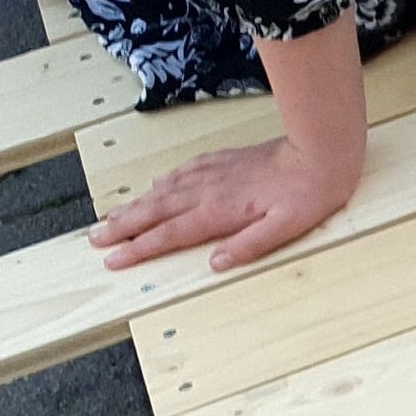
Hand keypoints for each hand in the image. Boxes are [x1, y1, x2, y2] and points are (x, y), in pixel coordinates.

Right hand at [91, 134, 354, 273]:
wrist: (321, 151)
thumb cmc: (309, 193)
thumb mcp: (286, 228)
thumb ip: (249, 246)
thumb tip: (215, 264)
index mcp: (220, 210)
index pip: (170, 234)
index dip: (139, 248)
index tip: (113, 259)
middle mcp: (208, 190)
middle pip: (156, 211)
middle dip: (123, 227)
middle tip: (94, 239)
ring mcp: (214, 172)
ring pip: (164, 190)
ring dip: (136, 205)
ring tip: (111, 217)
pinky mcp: (224, 160)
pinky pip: (183, 172)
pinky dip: (164, 181)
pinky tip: (155, 185)